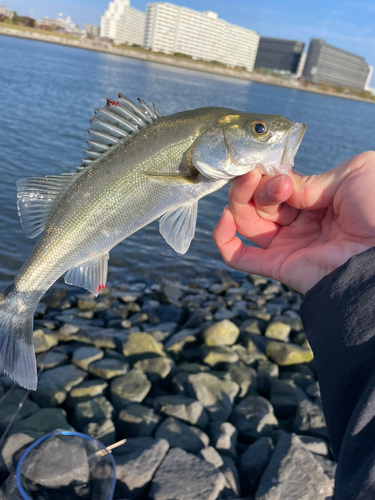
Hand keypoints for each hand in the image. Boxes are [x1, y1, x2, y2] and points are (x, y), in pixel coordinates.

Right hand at [213, 151, 374, 293]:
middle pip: (257, 202)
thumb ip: (310, 178)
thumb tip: (279, 184)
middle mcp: (299, 222)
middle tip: (272, 182)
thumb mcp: (351, 174)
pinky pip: (238, 257)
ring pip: (245, 222)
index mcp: (317, 200)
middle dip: (256, 186)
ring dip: (240, 202)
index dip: (268, 174)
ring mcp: (287, 245)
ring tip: (253, 187)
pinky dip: (223, 237)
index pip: (277, 185)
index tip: (271, 168)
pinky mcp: (278, 266)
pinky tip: (225, 219)